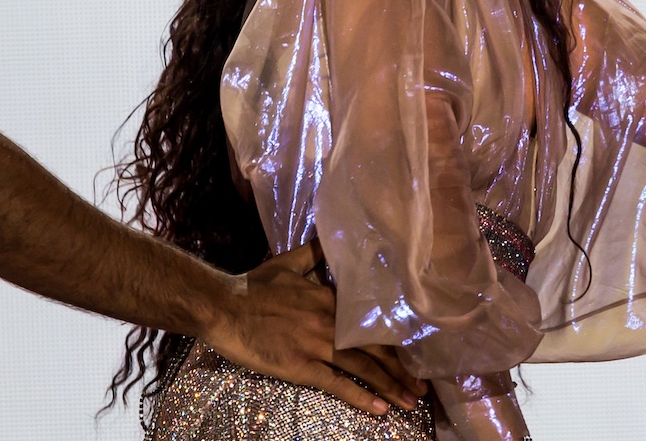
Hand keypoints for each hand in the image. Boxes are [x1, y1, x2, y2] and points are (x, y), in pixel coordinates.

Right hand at [201, 241, 425, 414]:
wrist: (223, 305)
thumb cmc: (254, 286)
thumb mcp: (288, 263)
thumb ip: (314, 255)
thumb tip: (332, 237)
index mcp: (330, 298)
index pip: (372, 321)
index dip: (396, 339)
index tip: (415, 353)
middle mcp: (330, 322)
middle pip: (375, 349)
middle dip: (401, 370)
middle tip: (422, 387)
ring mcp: (316, 345)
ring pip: (362, 368)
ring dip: (389, 387)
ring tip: (409, 402)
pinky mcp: (300, 366)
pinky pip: (336, 384)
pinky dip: (359, 396)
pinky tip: (378, 409)